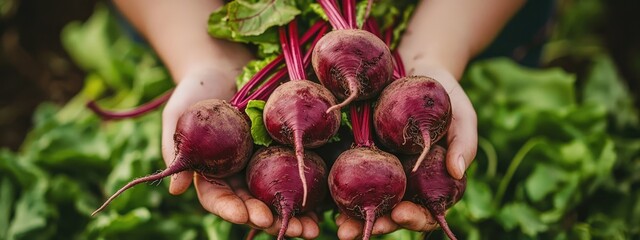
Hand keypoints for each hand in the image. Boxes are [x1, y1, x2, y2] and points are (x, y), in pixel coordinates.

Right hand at [161, 68, 320, 238]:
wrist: (224, 62)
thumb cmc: (196, 89)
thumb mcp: (178, 114)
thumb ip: (175, 149)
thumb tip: (175, 189)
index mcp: (212, 173)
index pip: (220, 199)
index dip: (232, 209)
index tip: (247, 216)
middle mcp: (240, 174)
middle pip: (254, 205)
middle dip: (271, 220)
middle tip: (288, 229)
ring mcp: (264, 162)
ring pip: (279, 195)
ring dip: (296, 215)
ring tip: (312, 229)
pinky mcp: (285, 148)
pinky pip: (299, 170)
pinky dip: (311, 188)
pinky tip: (326, 204)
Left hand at [335, 62, 476, 237]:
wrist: (415, 67)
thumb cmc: (445, 95)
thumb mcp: (462, 115)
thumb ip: (464, 142)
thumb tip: (458, 172)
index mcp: (430, 182)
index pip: (425, 211)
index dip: (414, 218)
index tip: (402, 213)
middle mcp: (404, 182)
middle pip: (391, 214)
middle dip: (376, 225)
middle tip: (355, 233)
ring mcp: (380, 170)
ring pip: (368, 202)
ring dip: (351, 218)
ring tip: (339, 227)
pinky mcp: (358, 153)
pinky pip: (347, 175)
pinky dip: (337, 190)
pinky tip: (324, 198)